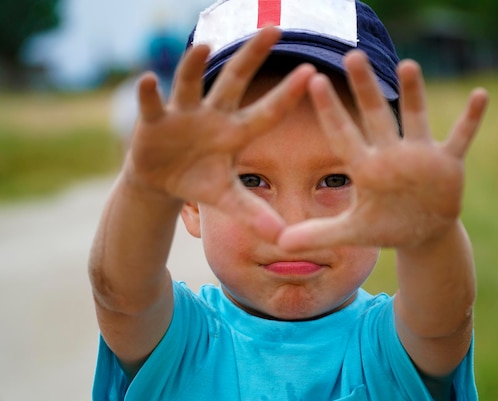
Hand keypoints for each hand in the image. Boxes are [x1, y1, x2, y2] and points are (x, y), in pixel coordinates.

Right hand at [126, 27, 314, 239]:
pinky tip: (148, 80)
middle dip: (252, 55)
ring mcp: (183, 114)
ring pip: (190, 84)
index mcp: (235, 133)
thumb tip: (282, 237)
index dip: (287, 94)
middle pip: (235, 80)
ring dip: (195, 66)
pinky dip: (149, 94)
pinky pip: (153, 104)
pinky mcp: (155, 120)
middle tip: (273, 28)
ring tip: (205, 47)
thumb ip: (252, 213)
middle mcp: (213, 115)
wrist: (161, 179)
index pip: (266, 111)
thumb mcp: (225, 198)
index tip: (312, 71)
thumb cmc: (199, 180)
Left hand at [278, 51, 487, 250]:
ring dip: (413, 93)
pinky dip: (471, 119)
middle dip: (365, 88)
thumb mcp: (352, 232)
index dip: (329, 110)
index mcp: (365, 167)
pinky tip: (480, 95)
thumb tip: (279, 243)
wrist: (421, 233)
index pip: (342, 134)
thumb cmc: (384, 226)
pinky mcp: (448, 163)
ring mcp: (420, 154)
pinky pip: (461, 137)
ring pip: (415, 117)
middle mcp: (390, 153)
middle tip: (352, 56)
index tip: (314, 81)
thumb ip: (318, 234)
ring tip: (408, 65)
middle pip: (375, 115)